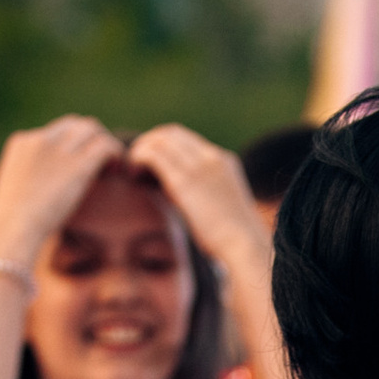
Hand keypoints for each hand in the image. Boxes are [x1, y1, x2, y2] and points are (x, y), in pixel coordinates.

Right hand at [0, 116, 124, 267]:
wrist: (14, 230)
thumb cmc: (11, 223)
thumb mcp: (13, 190)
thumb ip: (28, 177)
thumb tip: (38, 185)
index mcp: (22, 142)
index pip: (55, 131)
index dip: (73, 143)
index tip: (81, 161)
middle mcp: (41, 140)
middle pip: (76, 124)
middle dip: (92, 138)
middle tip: (102, 161)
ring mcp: (59, 151)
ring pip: (93, 130)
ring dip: (106, 143)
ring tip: (112, 166)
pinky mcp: (78, 166)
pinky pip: (105, 146)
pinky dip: (116, 153)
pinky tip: (118, 169)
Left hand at [126, 125, 270, 275]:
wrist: (245, 246)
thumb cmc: (234, 239)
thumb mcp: (223, 208)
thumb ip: (205, 195)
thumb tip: (184, 200)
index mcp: (224, 161)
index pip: (187, 139)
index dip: (164, 147)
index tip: (152, 166)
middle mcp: (212, 156)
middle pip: (171, 132)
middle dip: (150, 143)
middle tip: (137, 165)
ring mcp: (199, 166)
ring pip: (160, 139)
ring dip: (141, 151)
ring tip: (133, 172)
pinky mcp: (184, 180)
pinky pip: (153, 155)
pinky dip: (138, 159)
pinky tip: (134, 176)